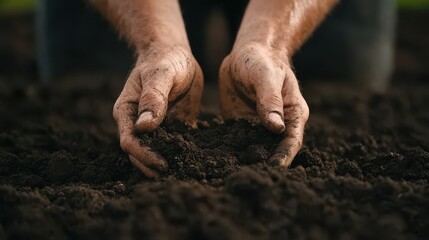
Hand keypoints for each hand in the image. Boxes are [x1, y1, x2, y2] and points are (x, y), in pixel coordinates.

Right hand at [113, 45, 202, 176]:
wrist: (174, 54)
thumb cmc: (164, 60)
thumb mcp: (161, 75)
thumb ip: (153, 98)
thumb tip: (145, 127)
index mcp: (127, 111)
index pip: (130, 141)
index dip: (144, 155)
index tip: (162, 163)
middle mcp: (137, 122)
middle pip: (139, 153)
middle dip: (153, 166)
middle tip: (174, 175)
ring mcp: (154, 127)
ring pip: (155, 152)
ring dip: (165, 164)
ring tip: (183, 174)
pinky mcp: (171, 127)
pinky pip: (174, 145)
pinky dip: (181, 154)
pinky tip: (193, 162)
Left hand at [220, 44, 308, 166]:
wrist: (246, 53)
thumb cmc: (261, 59)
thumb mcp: (265, 75)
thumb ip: (269, 100)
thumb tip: (276, 128)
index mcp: (292, 112)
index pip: (292, 140)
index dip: (284, 157)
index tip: (274, 171)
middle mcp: (278, 123)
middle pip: (274, 149)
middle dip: (264, 164)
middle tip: (250, 180)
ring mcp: (259, 125)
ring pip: (255, 148)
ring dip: (245, 161)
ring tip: (232, 176)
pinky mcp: (241, 125)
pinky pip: (236, 141)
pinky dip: (229, 151)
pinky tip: (216, 161)